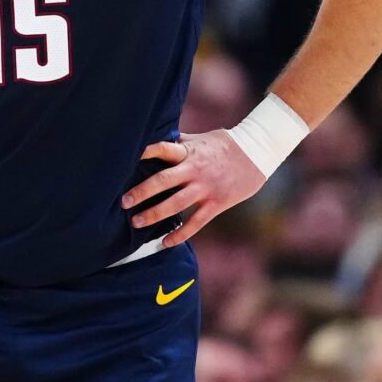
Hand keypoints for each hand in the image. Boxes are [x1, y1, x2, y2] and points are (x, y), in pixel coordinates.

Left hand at [119, 131, 265, 246]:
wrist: (257, 154)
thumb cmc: (224, 144)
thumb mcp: (201, 138)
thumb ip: (179, 142)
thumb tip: (156, 140)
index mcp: (188, 151)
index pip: (162, 149)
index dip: (145, 153)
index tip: (126, 160)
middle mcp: (194, 170)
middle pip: (163, 181)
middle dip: (142, 192)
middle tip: (124, 202)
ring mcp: (205, 188)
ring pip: (176, 204)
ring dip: (154, 214)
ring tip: (136, 222)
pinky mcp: (216, 203)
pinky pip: (196, 223)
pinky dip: (180, 234)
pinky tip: (165, 243)